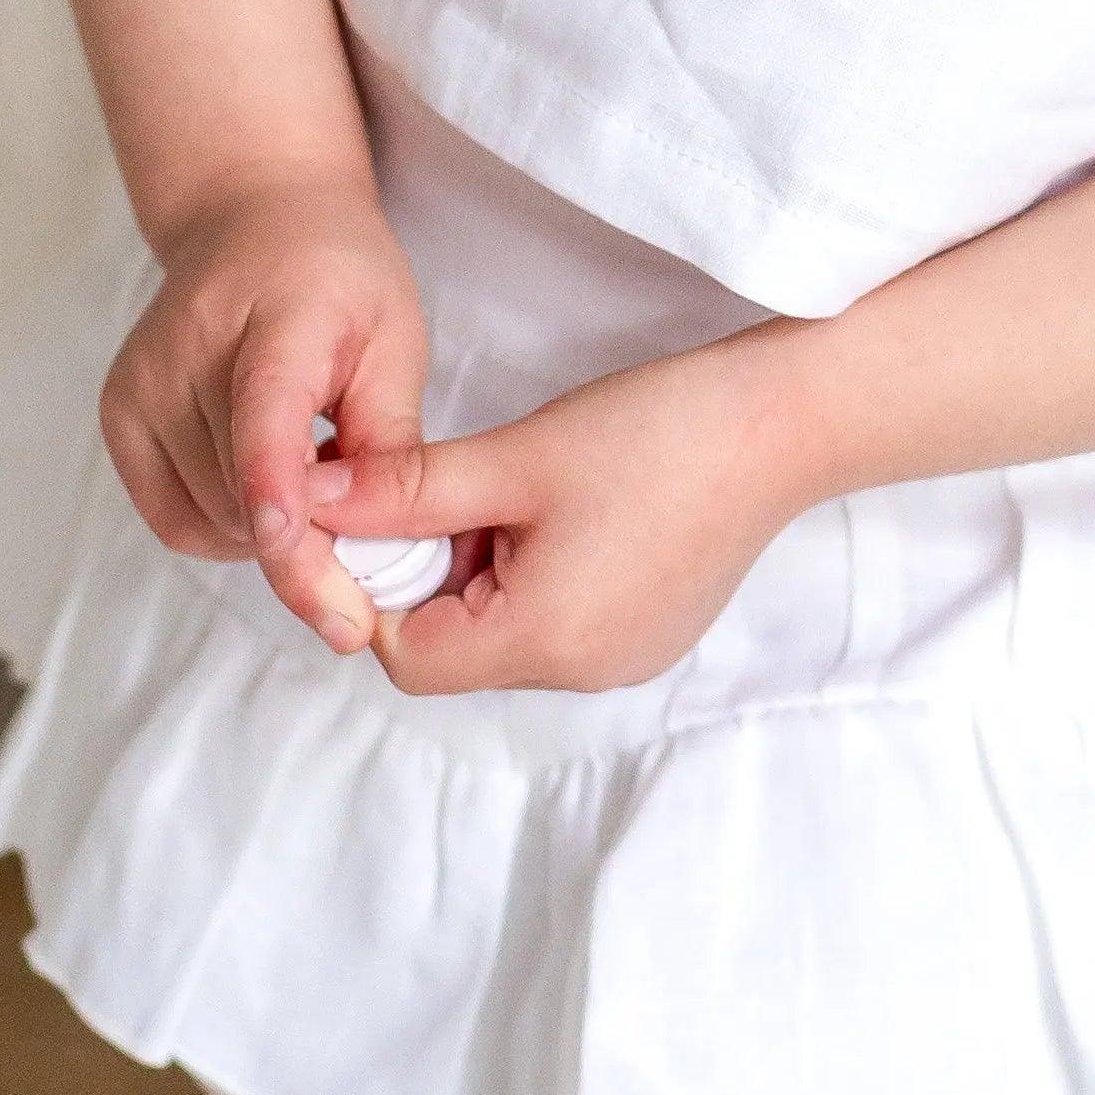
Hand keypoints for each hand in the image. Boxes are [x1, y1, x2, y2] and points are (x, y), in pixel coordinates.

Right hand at [99, 169, 429, 656]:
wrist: (251, 218)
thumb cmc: (338, 279)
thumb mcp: (396, 342)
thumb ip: (388, 443)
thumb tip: (374, 545)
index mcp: (279, 316)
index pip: (264, 409)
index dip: (273, 482)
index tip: (284, 542)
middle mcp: (187, 349)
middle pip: (239, 491)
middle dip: (306, 534)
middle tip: (354, 508)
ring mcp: (140, 385)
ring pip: (209, 519)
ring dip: (266, 528)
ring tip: (308, 470)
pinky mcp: (118, 417)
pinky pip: (175, 520)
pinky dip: (224, 526)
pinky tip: (260, 482)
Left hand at [305, 333, 808, 696]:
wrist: (788, 422)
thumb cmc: (658, 433)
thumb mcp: (516, 457)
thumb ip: (404, 489)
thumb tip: (307, 498)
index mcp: (542, 641)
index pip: (406, 653)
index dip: (379, 584)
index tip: (392, 508)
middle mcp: (582, 672)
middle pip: (455, 647)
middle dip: (434, 570)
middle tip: (461, 487)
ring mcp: (623, 657)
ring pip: (504, 632)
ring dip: (485, 569)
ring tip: (525, 489)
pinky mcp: (649, 632)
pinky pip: (558, 622)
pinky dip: (536, 574)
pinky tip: (570, 508)